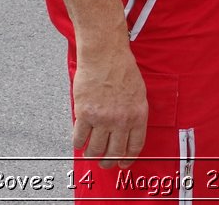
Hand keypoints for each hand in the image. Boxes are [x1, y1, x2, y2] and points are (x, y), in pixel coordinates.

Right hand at [70, 43, 147, 168]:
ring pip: (95, 150)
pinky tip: (80, 142)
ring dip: (92, 155)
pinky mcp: (84, 114)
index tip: (123, 163)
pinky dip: (79, 143)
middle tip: (104, 163)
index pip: (134, 146)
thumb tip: (128, 132)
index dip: (128, 159)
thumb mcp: (139, 92)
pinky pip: (80, 138)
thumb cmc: (122, 68)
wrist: (105, 55)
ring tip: (90, 154)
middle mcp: (121, 120)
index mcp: (138, 115)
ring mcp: (102, 119)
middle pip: (114, 153)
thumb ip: (134, 114)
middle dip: (108, 162)